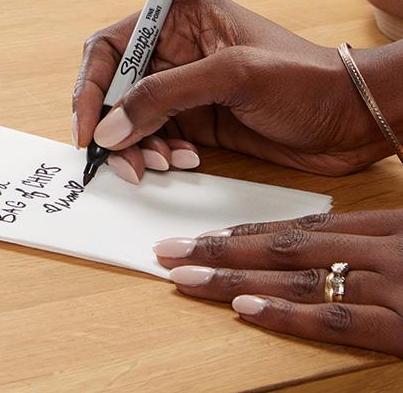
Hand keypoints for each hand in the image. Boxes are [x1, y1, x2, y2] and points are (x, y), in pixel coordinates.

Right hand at [71, 0, 388, 182]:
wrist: (358, 119)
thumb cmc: (306, 80)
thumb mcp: (231, 76)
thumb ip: (163, 97)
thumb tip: (110, 128)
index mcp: (180, 16)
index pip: (111, 46)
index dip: (91, 85)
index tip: (88, 128)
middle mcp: (177, 47)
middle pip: (117, 85)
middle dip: (114, 123)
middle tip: (119, 160)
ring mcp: (187, 85)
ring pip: (134, 117)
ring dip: (138, 145)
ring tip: (160, 165)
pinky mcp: (200, 119)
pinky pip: (158, 137)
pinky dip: (160, 154)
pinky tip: (184, 161)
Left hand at [154, 211, 402, 355]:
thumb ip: (372, 247)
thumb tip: (323, 252)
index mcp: (383, 228)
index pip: (300, 227)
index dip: (244, 232)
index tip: (200, 236)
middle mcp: (380, 252)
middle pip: (286, 248)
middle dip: (221, 249)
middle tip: (169, 251)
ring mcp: (393, 287)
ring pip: (300, 279)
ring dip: (236, 278)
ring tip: (187, 279)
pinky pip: (339, 321)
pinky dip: (290, 315)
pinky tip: (246, 310)